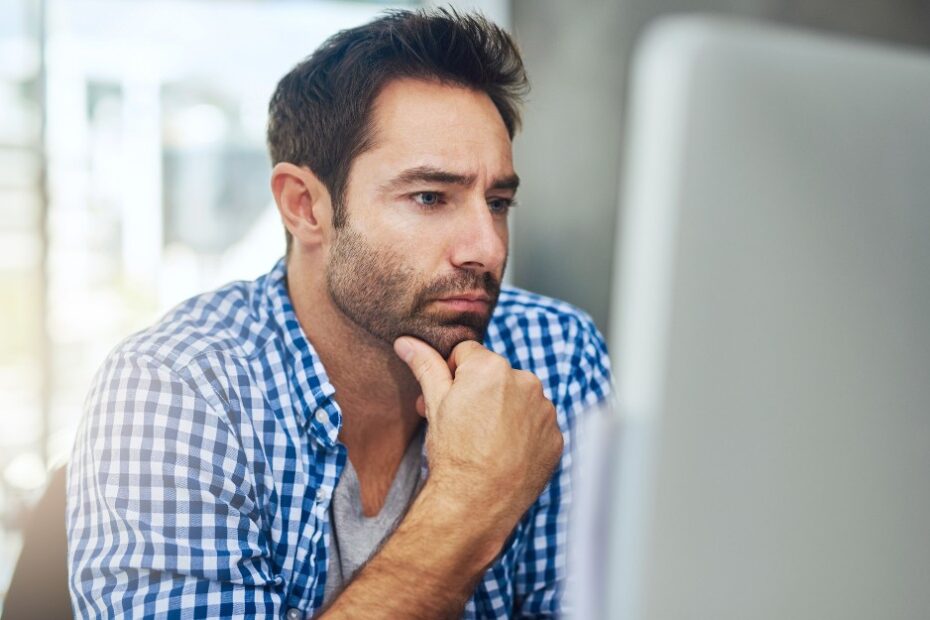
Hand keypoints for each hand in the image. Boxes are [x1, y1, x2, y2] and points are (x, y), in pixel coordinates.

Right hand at [393, 337, 562, 549]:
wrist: (477, 502)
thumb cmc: (453, 452)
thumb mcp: (434, 404)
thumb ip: (425, 366)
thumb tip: (406, 342)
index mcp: (492, 367)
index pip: (468, 354)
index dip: (453, 375)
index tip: (449, 399)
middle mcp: (525, 381)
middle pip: (496, 376)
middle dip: (479, 392)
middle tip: (461, 422)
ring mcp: (544, 410)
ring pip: (519, 399)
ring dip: (503, 410)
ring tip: (484, 439)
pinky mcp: (555, 436)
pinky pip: (537, 424)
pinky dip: (523, 433)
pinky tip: (504, 451)